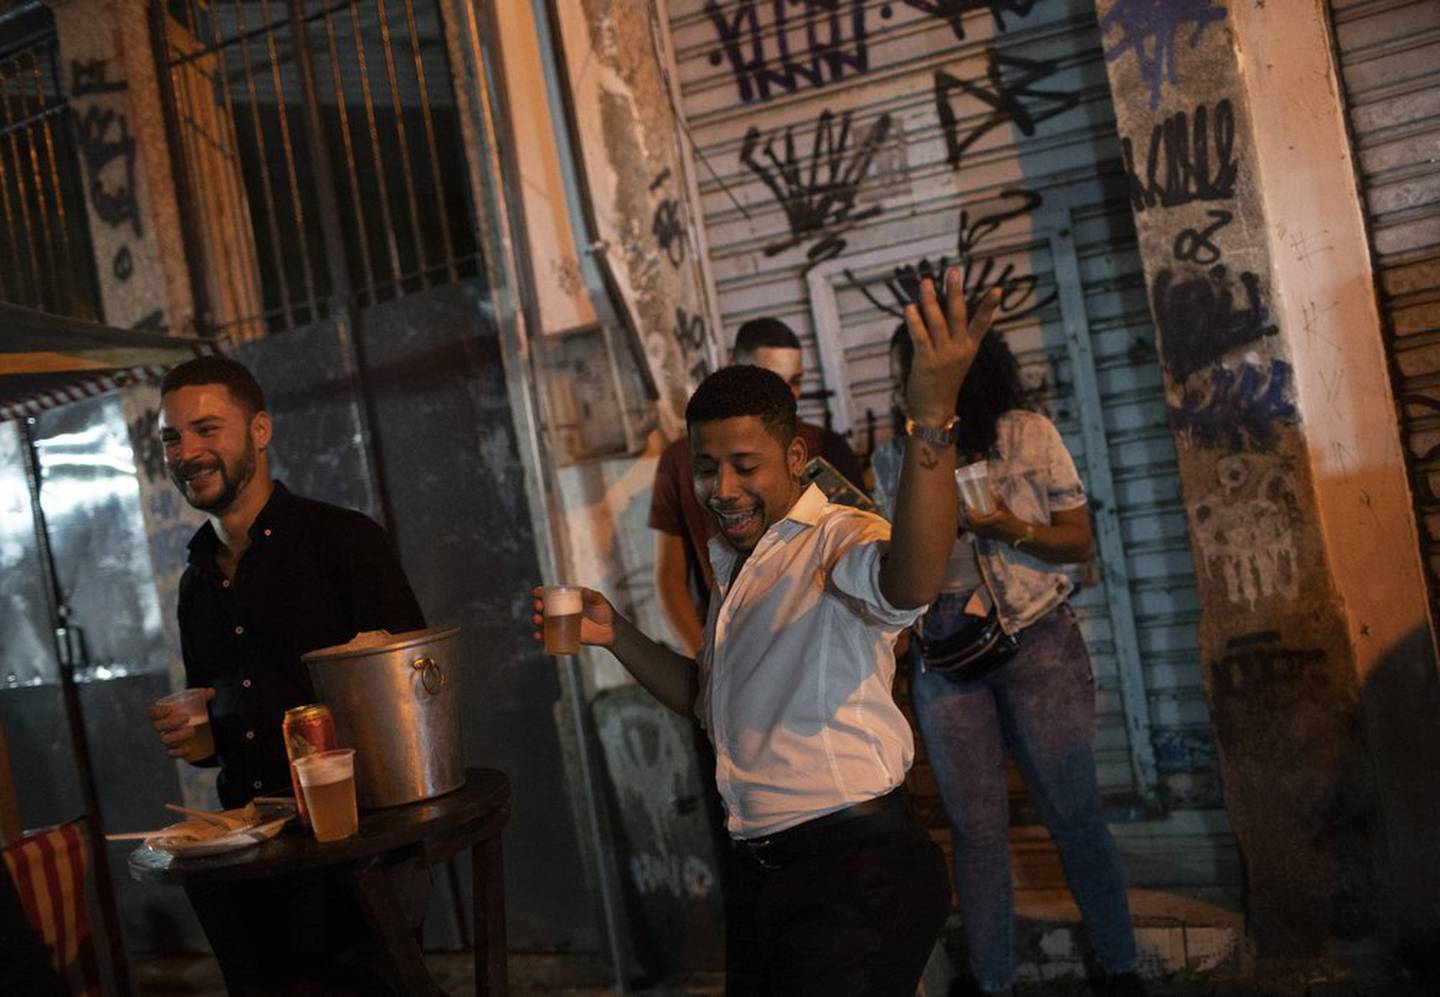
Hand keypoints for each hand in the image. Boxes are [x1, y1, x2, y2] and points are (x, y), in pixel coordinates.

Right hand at [147, 689, 214, 758]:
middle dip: (170, 722)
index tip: (169, 709)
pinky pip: (171, 753)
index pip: (153, 712)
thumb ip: (203, 697)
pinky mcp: (175, 750)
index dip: (157, 711)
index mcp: (164, 714)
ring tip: (192, 730)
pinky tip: (188, 748)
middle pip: (158, 726)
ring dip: (177, 735)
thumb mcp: (198, 704)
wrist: (200, 730)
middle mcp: (163, 727)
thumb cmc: (194, 713)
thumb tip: (211, 691)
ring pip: (165, 739)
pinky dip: (178, 752)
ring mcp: (168, 739)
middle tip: (186, 717)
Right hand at [532, 586, 615, 647]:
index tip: (536, 593)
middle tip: (539, 607)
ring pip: (544, 621)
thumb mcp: (600, 602)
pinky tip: (538, 636)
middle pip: (545, 607)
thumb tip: (583, 591)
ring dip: (537, 620)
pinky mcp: (564, 635)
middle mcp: (562, 610)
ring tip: (538, 620)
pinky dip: (542, 637)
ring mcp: (562, 623)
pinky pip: (549, 636)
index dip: (541, 593)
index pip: (552, 594)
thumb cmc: (605, 612)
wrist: (611, 631)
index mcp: (568, 599)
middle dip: (537, 606)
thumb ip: (593, 596)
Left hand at [903, 270, 1001, 425]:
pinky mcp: (926, 361)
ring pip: (937, 322)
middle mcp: (959, 350)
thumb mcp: (956, 360)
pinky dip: (915, 321)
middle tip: (953, 271)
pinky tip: (910, 307)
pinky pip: (920, 336)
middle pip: (959, 315)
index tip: (999, 290)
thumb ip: (954, 339)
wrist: (935, 410)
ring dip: (931, 300)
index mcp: (969, 348)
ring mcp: (943, 355)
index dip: (989, 307)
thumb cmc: (943, 382)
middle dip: (956, 292)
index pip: (982, 324)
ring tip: (926, 282)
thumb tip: (942, 313)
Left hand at [960, 492, 1024, 542]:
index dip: (968, 513)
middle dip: (961, 514)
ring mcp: (982, 534)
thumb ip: (998, 500)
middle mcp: (984, 531)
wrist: (1015, 535)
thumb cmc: (1011, 521)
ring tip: (962, 509)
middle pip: (967, 524)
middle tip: (961, 504)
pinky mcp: (981, 536)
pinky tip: (965, 516)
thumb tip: (991, 489)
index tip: (966, 504)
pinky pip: (969, 530)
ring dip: (962, 518)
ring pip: (967, 528)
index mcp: (991, 524)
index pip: (975, 521)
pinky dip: (965, 523)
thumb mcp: (1005, 510)